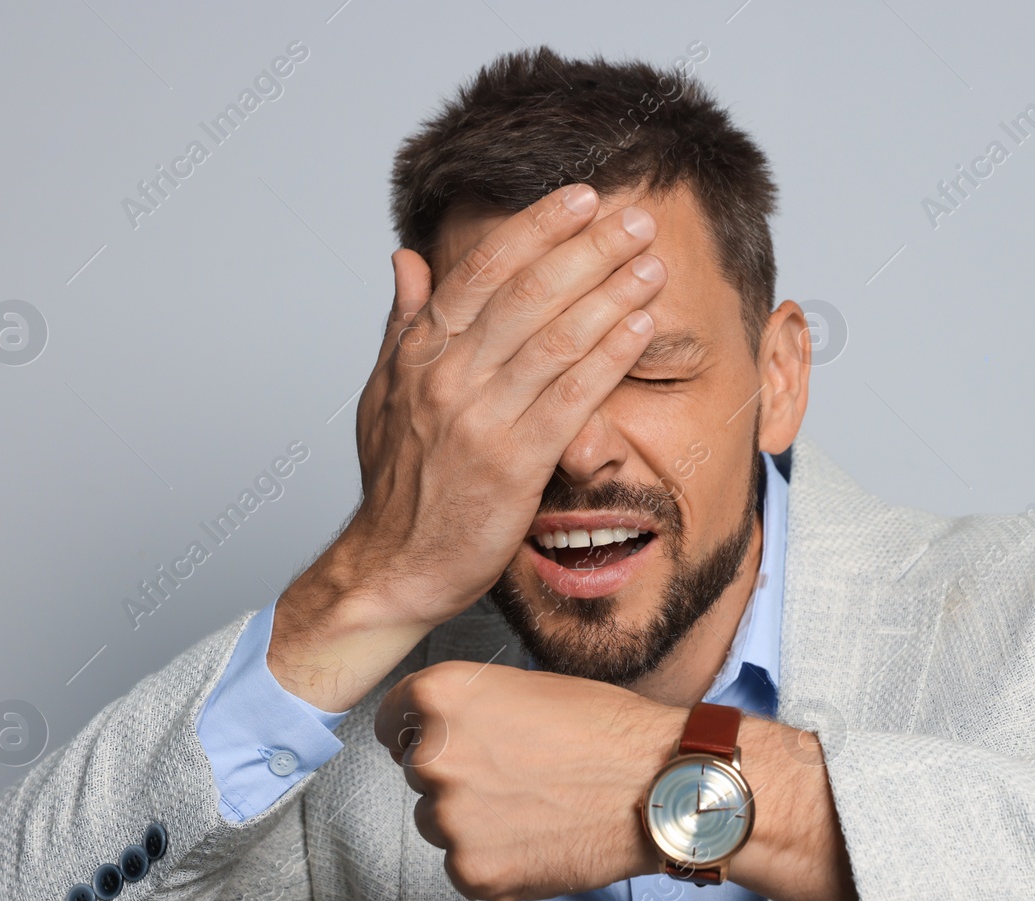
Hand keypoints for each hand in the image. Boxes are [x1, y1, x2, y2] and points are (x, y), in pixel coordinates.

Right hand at [270, 184, 667, 712]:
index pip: (484, 270)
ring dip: (611, 293)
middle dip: (590, 248)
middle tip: (636, 218)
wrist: (391, 569)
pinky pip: (571, 398)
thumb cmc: (397, 485)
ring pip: (556, 337)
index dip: (538, 227)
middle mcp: (448, 377)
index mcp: (420, 353)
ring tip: (651, 263)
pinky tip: (641, 328)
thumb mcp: (383, 394)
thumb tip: (408, 258)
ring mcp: (481, 419)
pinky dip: (609, 357)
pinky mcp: (514, 464)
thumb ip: (404, 323)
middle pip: (530, 292)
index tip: (581, 197)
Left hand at [375, 660, 685, 900]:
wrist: (657, 785)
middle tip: (515, 776)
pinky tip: (540, 839)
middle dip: (456, 776)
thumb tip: (433, 734)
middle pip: (418, 774)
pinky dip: (496, 860)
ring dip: (473, 821)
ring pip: (439, 823)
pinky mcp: (472, 872)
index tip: (443, 741)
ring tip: (535, 808)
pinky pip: (466, 867)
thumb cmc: (605, 729)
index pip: (391, 720)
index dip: (418, 731)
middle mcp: (432, 756)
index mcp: (440, 697)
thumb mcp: (523, 688)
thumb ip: (468, 710)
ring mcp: (449, 820)